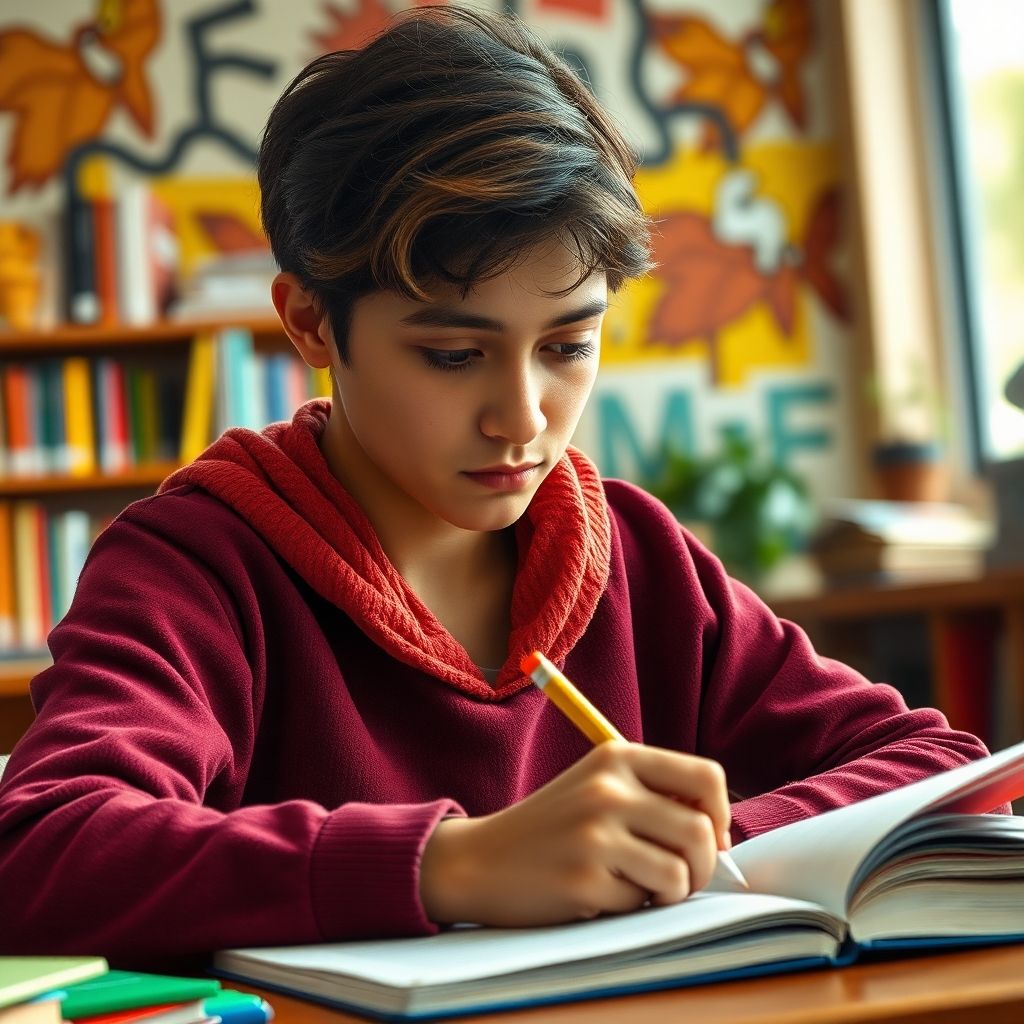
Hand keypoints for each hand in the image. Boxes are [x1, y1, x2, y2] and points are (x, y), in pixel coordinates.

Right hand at [419, 741, 730, 926]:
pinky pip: (642, 902)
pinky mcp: (585, 878)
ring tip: (642, 885)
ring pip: (682, 872)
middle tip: (681, 876)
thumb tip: (721, 831)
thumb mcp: (599, 787)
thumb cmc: (553, 828)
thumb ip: (654, 794)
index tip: (708, 836)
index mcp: (617, 756)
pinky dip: (631, 906)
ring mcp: (595, 833)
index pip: (706, 777)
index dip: (720, 814)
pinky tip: (600, 893)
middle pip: (702, 830)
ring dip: (672, 891)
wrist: (481, 859)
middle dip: (703, 865)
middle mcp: (608, 788)